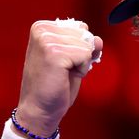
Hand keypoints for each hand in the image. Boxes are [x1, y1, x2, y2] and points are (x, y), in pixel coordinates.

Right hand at [15, 19, 103, 135]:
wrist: (39, 110)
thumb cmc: (54, 86)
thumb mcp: (72, 58)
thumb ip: (85, 44)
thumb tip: (98, 40)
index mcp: (42, 27)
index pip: (81, 28)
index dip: (80, 48)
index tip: (63, 63)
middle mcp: (42, 30)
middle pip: (85, 35)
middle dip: (81, 56)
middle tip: (63, 71)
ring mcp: (46, 41)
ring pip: (87, 45)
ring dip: (81, 64)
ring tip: (62, 74)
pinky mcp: (54, 53)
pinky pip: (86, 55)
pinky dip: (82, 70)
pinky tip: (64, 77)